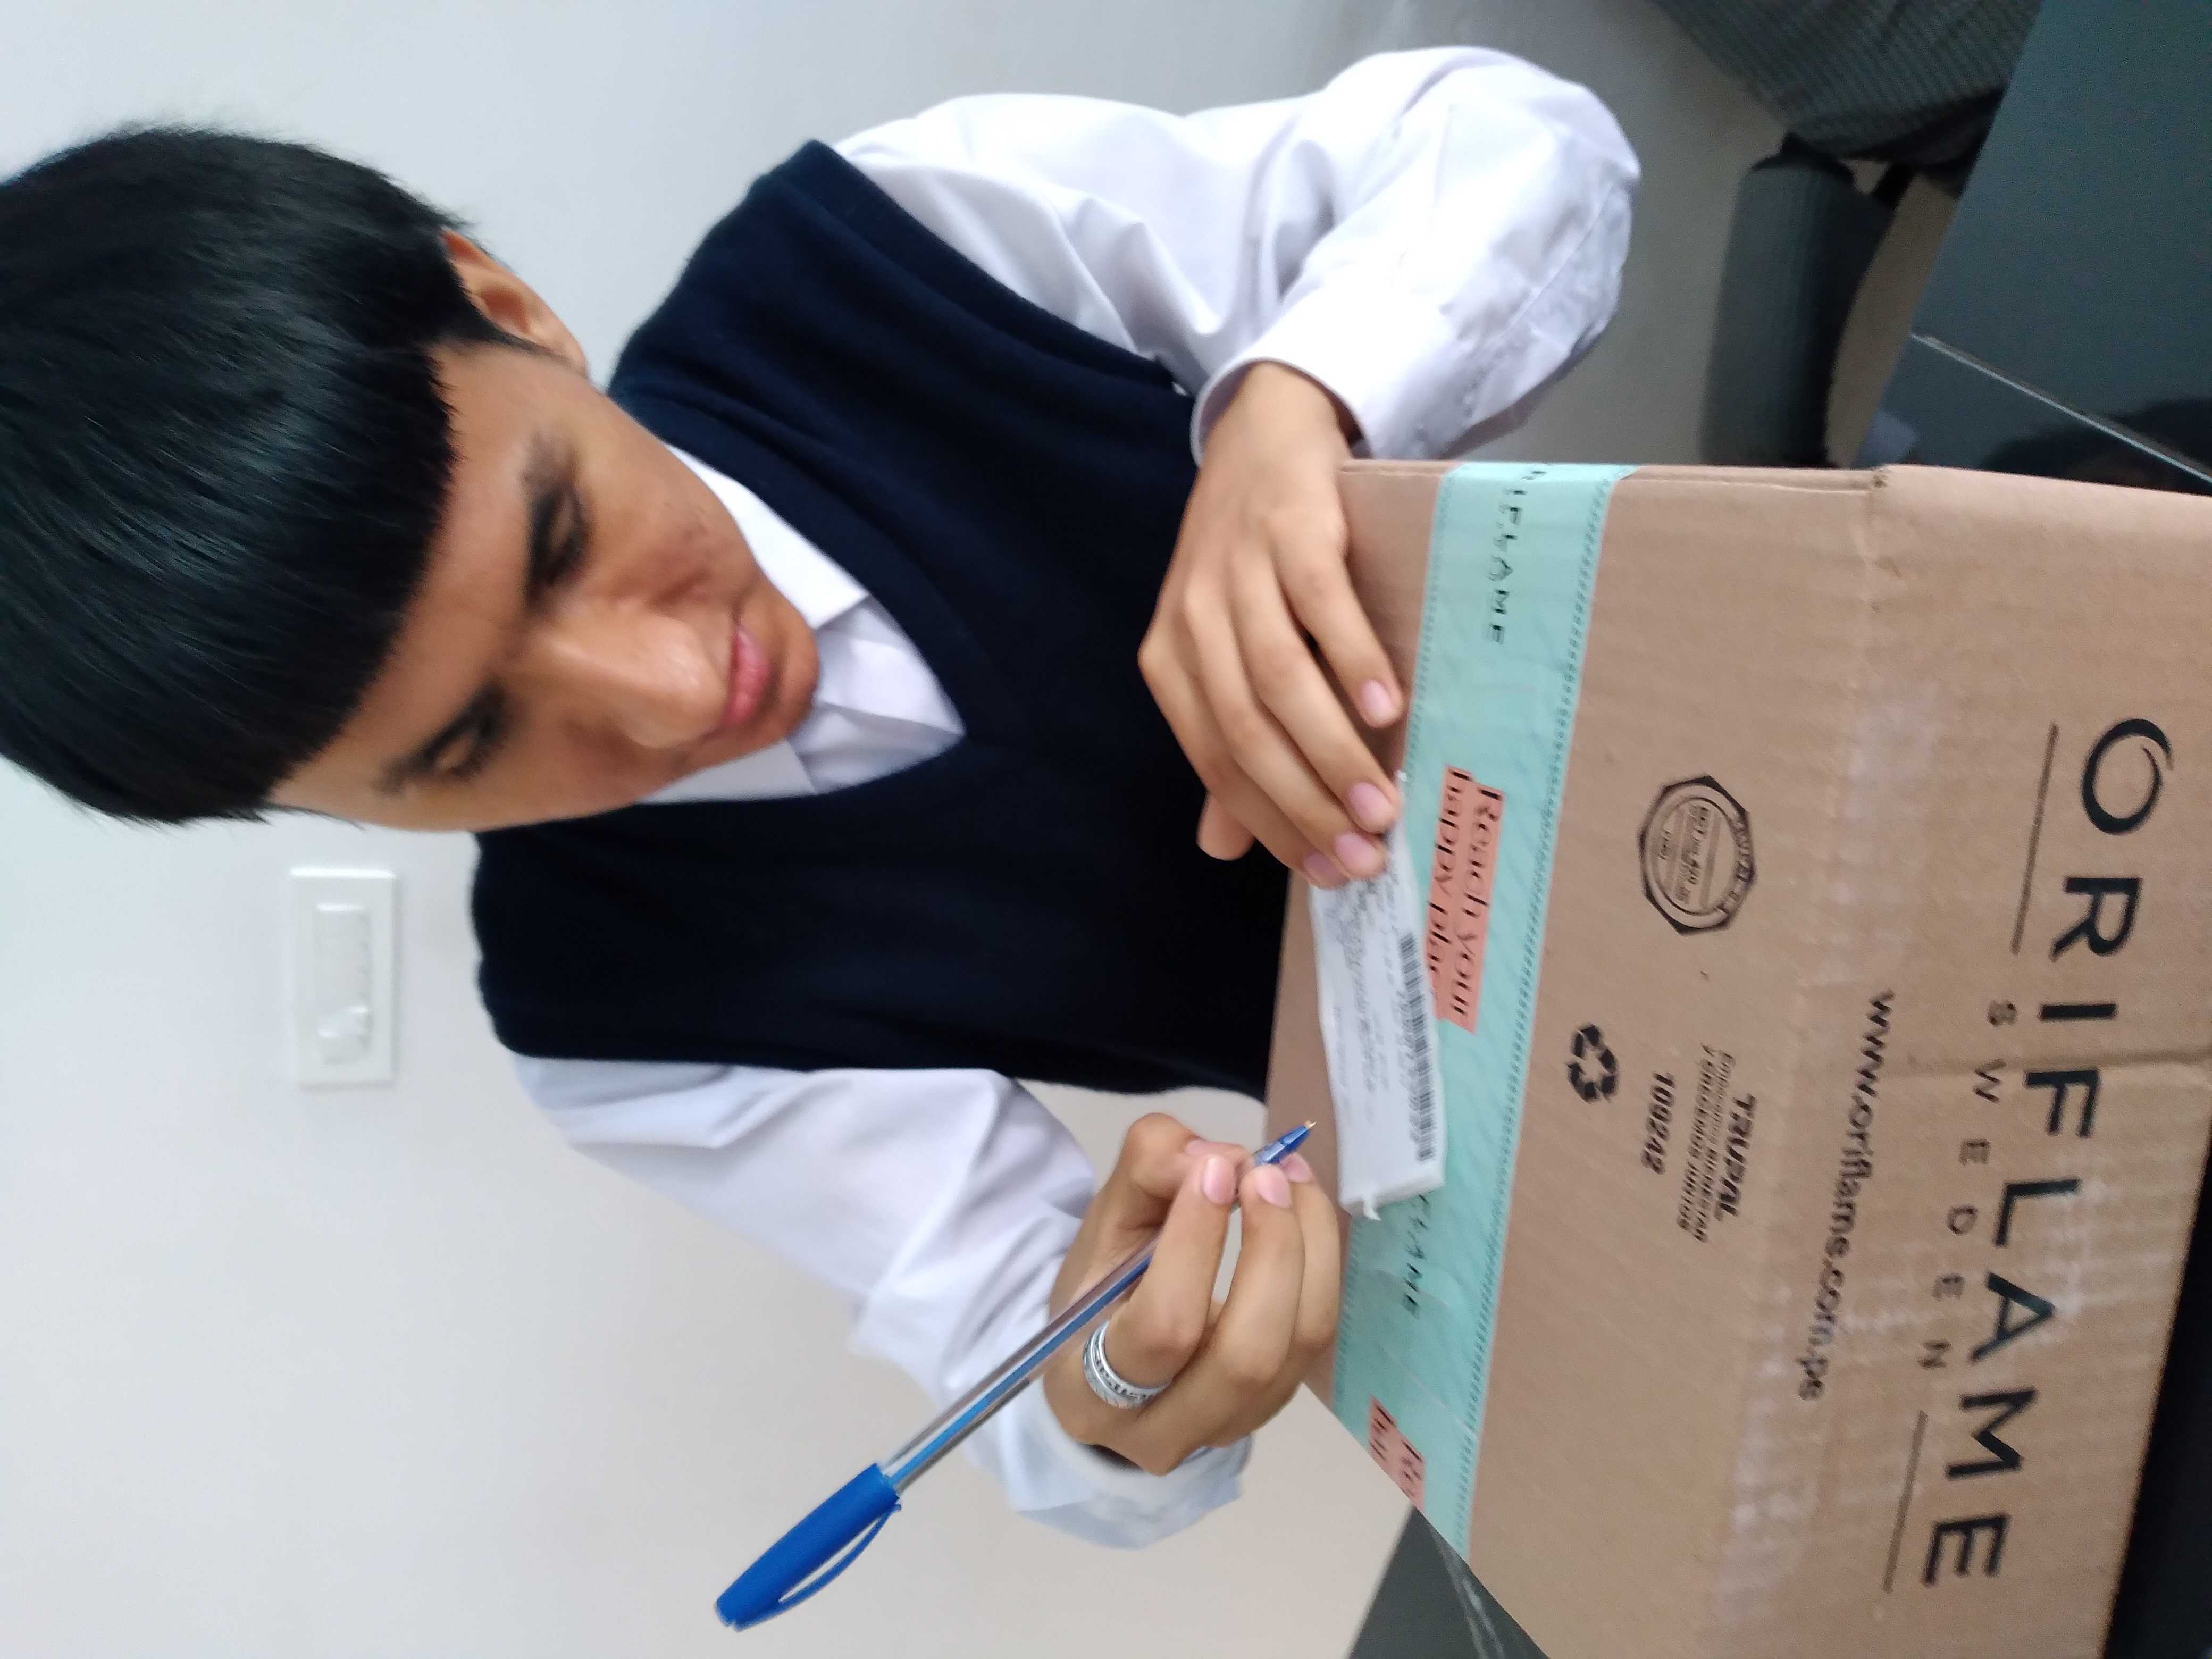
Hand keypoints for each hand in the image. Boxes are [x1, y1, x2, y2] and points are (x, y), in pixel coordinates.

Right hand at [1042, 1113, 1339, 1475]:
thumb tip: (1223, 1160)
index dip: (1196, 1244)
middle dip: (1271, 1251)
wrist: (1117, 1348)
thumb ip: (1149, 1170)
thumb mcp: (1104, 1220)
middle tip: (1266, 1174)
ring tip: (1291, 1178)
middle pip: (1244, 1356)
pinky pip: (1315, 1340)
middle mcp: (1158, 1433)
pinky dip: (1321, 1266)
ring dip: (1309, 1251)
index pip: (1161, 1327)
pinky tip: (1303, 1213)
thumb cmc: (1105, 1283)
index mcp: (1087, 1391)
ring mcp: (1225, 1429)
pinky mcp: (1272, 1408)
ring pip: (1295, 1349)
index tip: (1214, 1168)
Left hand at [1140, 362, 1403, 886]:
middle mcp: (1192, 619)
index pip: (1216, 761)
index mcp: (1171, 660)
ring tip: (1380, 805)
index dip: (1271, 823)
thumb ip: (1227, 740)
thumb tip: (1223, 845)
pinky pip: (1314, 603)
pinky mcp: (1286, 526)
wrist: (1264, 428)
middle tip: (1366, 856)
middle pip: (1244, 730)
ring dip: (1330, 750)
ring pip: (1276, 678)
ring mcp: (1236, 569)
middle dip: (1305, 804)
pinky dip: (1349, 658)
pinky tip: (1386, 708)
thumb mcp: (1224, 645)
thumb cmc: (1251, 556)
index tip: (1328, 874)